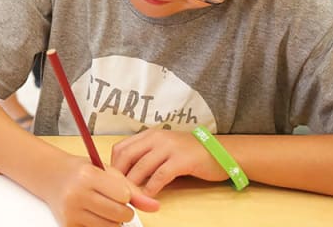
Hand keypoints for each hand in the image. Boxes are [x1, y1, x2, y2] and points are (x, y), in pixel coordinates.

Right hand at [44, 154, 157, 226]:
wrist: (52, 177)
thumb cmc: (83, 172)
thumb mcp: (107, 172)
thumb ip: (133, 190)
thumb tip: (155, 207)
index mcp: (88, 175)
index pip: (123, 196)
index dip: (125, 195)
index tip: (117, 190)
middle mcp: (77, 194)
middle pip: (119, 214)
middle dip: (123, 211)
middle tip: (114, 202)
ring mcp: (71, 212)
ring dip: (113, 221)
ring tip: (104, 208)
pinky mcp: (68, 225)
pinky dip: (100, 226)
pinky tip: (93, 215)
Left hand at [110, 128, 227, 196]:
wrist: (220, 152)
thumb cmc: (190, 154)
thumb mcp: (165, 150)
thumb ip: (147, 157)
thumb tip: (126, 175)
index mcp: (150, 135)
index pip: (121, 147)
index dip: (114, 165)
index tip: (112, 181)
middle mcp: (157, 138)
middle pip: (127, 156)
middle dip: (119, 176)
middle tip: (117, 192)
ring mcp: (169, 147)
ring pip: (141, 166)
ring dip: (133, 185)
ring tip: (130, 198)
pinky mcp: (182, 160)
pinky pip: (160, 175)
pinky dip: (151, 188)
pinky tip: (148, 197)